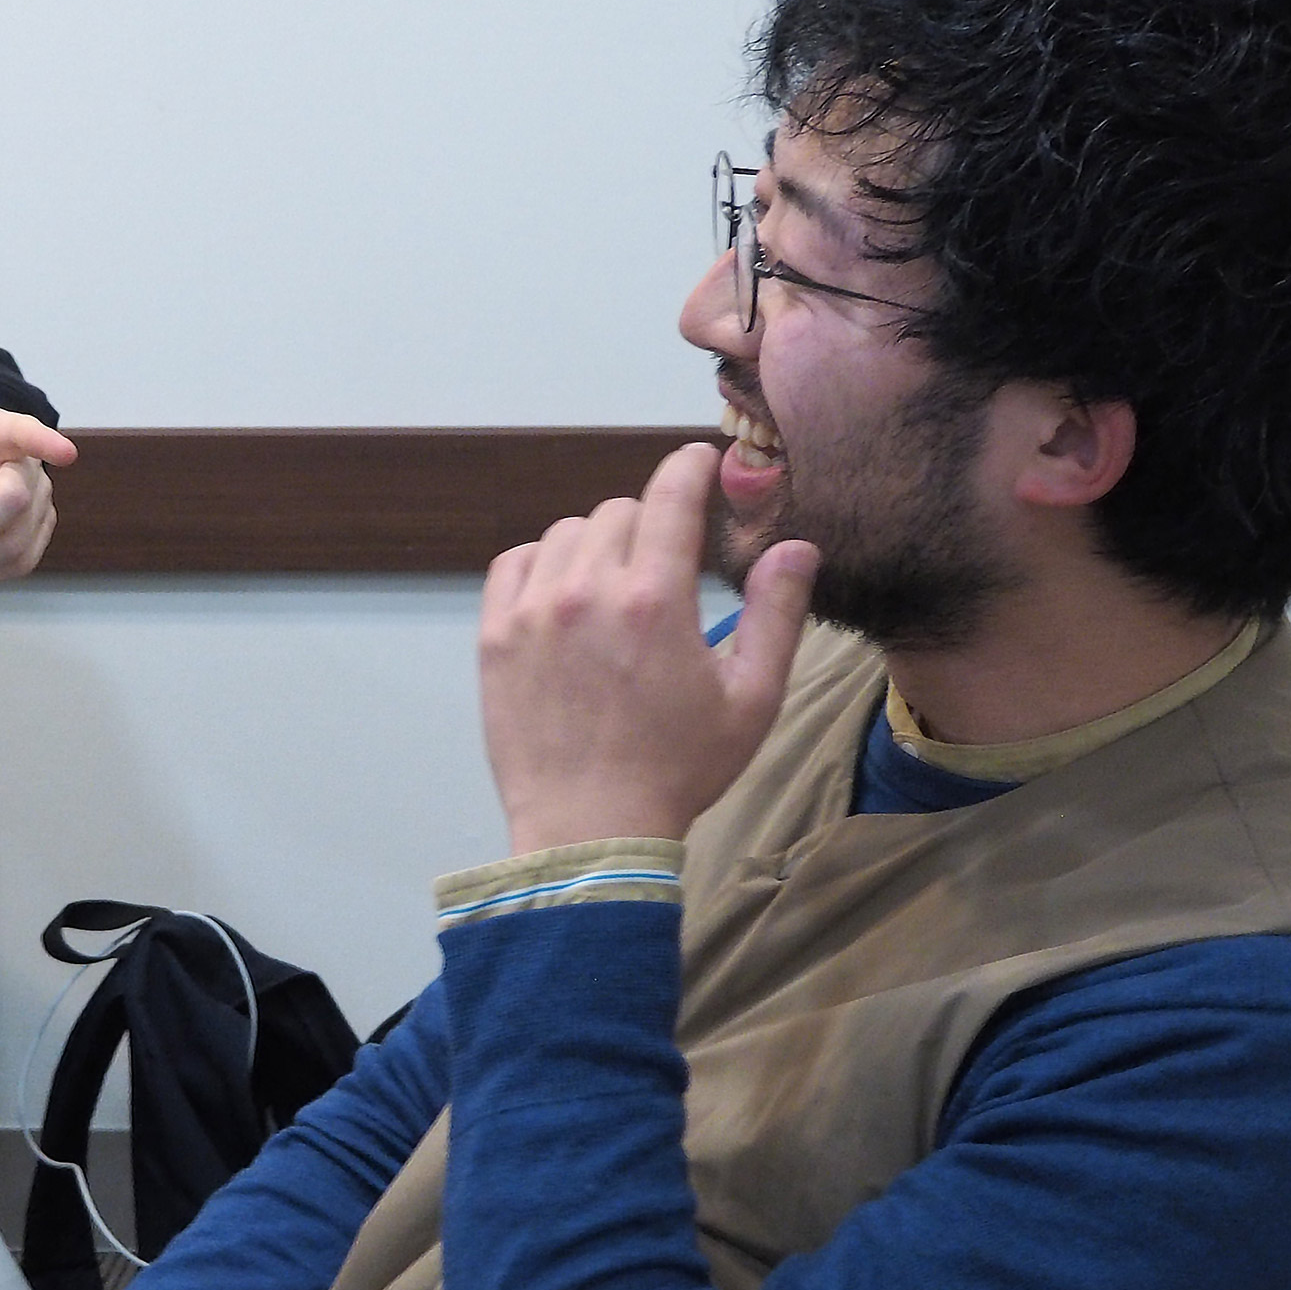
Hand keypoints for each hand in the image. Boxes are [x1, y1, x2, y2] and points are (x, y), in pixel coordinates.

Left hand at [477, 441, 819, 850]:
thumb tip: (796, 546)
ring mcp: (532, 611)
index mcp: (654, 600)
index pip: (671, 494)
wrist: (589, 828)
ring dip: (596, 546)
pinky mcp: (494, 636)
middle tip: (665, 568)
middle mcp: (587, 591)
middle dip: (650, 526)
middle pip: (619, 512)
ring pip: (565, 534)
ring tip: (615, 589)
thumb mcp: (751, 698)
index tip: (701, 460)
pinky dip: (540, 566)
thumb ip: (776, 614)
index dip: (691, 466)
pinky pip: (513, 563)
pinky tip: (563, 597)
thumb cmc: (678, 769)